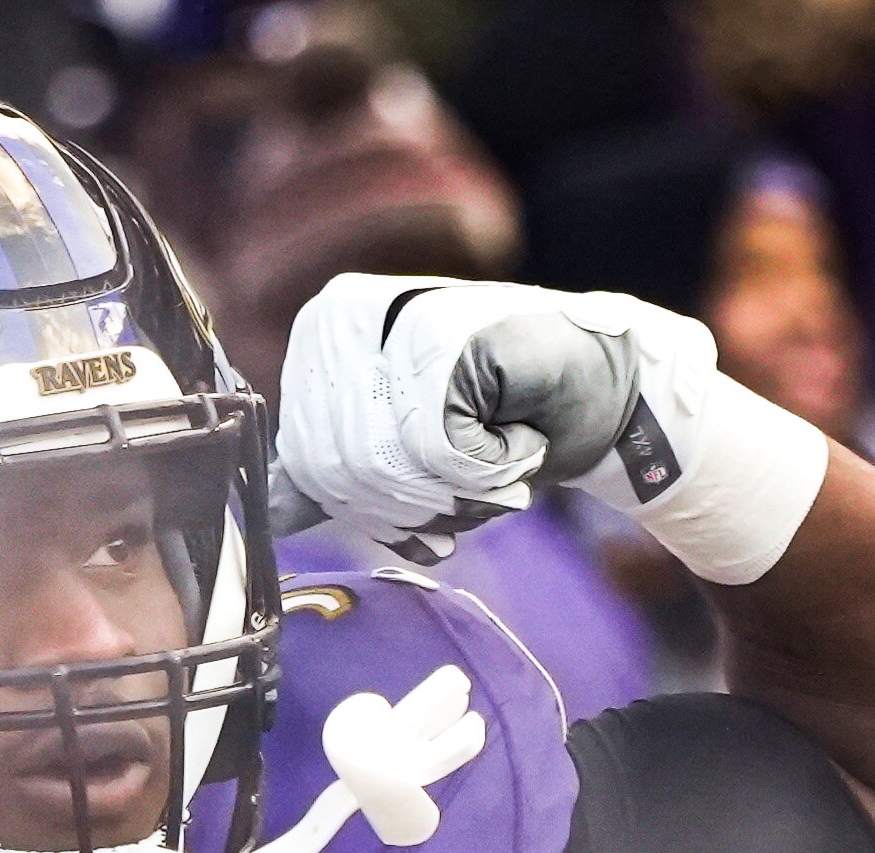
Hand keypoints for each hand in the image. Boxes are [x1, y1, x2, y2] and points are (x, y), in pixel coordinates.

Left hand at [277, 276, 651, 562]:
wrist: (605, 392)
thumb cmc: (500, 423)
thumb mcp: (398, 452)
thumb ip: (332, 473)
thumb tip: (269, 515)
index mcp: (322, 334)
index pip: (303, 465)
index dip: (369, 505)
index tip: (426, 489)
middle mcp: (344, 314)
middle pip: (340, 470)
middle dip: (414, 504)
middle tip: (471, 478)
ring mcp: (397, 320)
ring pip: (383, 465)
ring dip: (454, 491)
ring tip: (494, 456)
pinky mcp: (450, 341)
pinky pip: (436, 452)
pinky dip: (488, 471)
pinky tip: (517, 436)